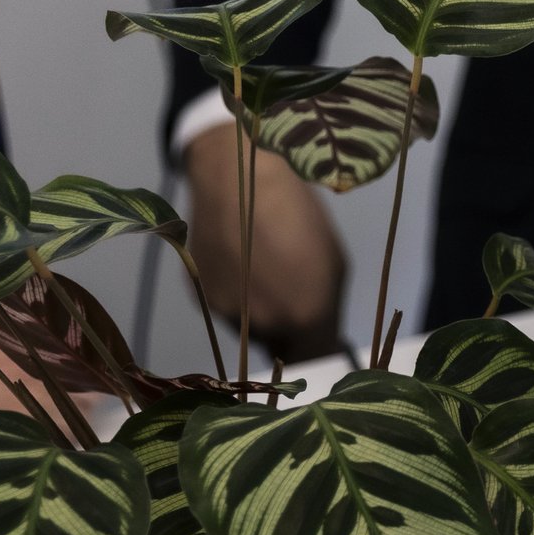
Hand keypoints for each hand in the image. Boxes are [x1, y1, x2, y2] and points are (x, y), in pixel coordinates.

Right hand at [185, 123, 348, 365]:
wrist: (236, 174)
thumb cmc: (297, 212)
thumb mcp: (332, 262)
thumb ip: (328, 309)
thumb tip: (323, 335)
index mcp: (305, 318)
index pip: (317, 359)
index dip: (321, 350)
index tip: (323, 338)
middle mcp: (264, 325)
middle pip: (282, 350)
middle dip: (291, 334)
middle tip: (294, 298)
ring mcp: (228, 313)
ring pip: (251, 331)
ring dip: (262, 316)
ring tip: (265, 274)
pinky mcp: (201, 295)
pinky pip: (226, 310)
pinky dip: (235, 298)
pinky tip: (240, 264)